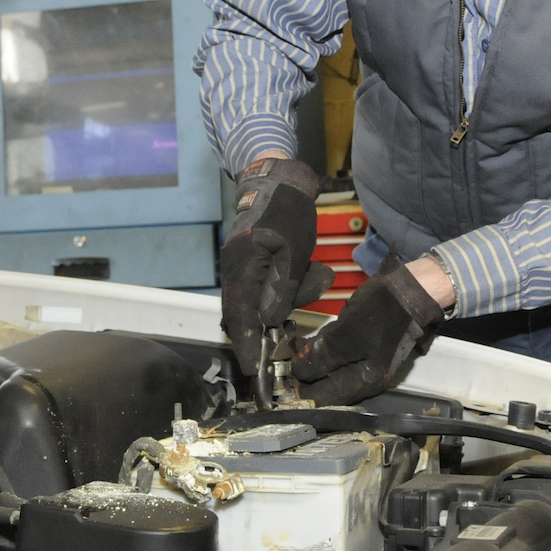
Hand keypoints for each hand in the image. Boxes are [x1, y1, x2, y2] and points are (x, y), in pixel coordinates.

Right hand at [219, 157, 335, 375]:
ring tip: (316, 275)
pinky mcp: (250, 261)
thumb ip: (281, 290)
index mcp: (241, 268)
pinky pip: (264, 285)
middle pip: (244, 313)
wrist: (280, 180)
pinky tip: (311, 272)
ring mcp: (240, 265)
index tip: (253, 370)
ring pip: (259, 299)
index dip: (246, 345)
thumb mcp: (292, 253)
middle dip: (265, 330)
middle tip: (285, 341)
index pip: (240, 317)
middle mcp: (234, 270)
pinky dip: (286, 287)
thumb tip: (269, 322)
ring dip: (290, 296)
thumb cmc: (288, 214)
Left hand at [292, 262, 444, 404]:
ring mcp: (366, 364)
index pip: (324, 399)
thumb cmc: (381, 312)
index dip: (299, 391)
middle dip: (303, 375)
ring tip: (291, 349)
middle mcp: (366, 380)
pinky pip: (339, 357)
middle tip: (282, 359)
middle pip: (326, 387)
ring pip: (330, 371)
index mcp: (364, 382)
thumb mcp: (346, 336)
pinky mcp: (365, 349)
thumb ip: (321, 358)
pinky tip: (308, 342)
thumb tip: (297, 373)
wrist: (411, 289)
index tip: (280, 378)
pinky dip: (323, 352)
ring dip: (311, 362)